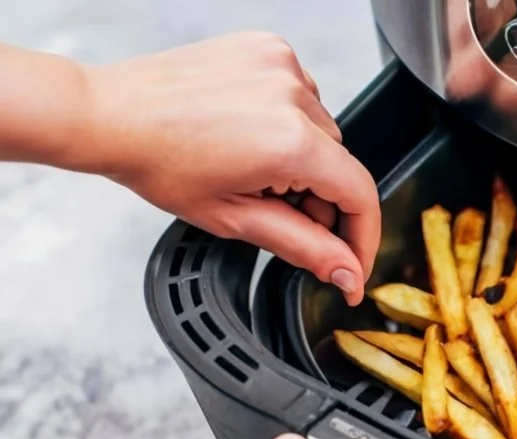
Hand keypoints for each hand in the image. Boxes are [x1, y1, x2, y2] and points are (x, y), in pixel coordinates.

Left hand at [72, 32, 379, 304]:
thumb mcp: (235, 218)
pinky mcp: (268, 48)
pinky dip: (287, 119)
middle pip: (340, 164)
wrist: (111, 114)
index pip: (360, 194)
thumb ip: (303, 246)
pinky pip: (303, 95)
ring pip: (323, 130)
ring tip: (252, 164)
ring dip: (302, 155)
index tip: (354, 263)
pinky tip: (250, 130)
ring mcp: (282, 66)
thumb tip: (346, 271)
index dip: (363, 237)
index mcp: (288, 143)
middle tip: (276, 209)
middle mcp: (293, 96)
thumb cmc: (158, 162)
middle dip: (319, 196)